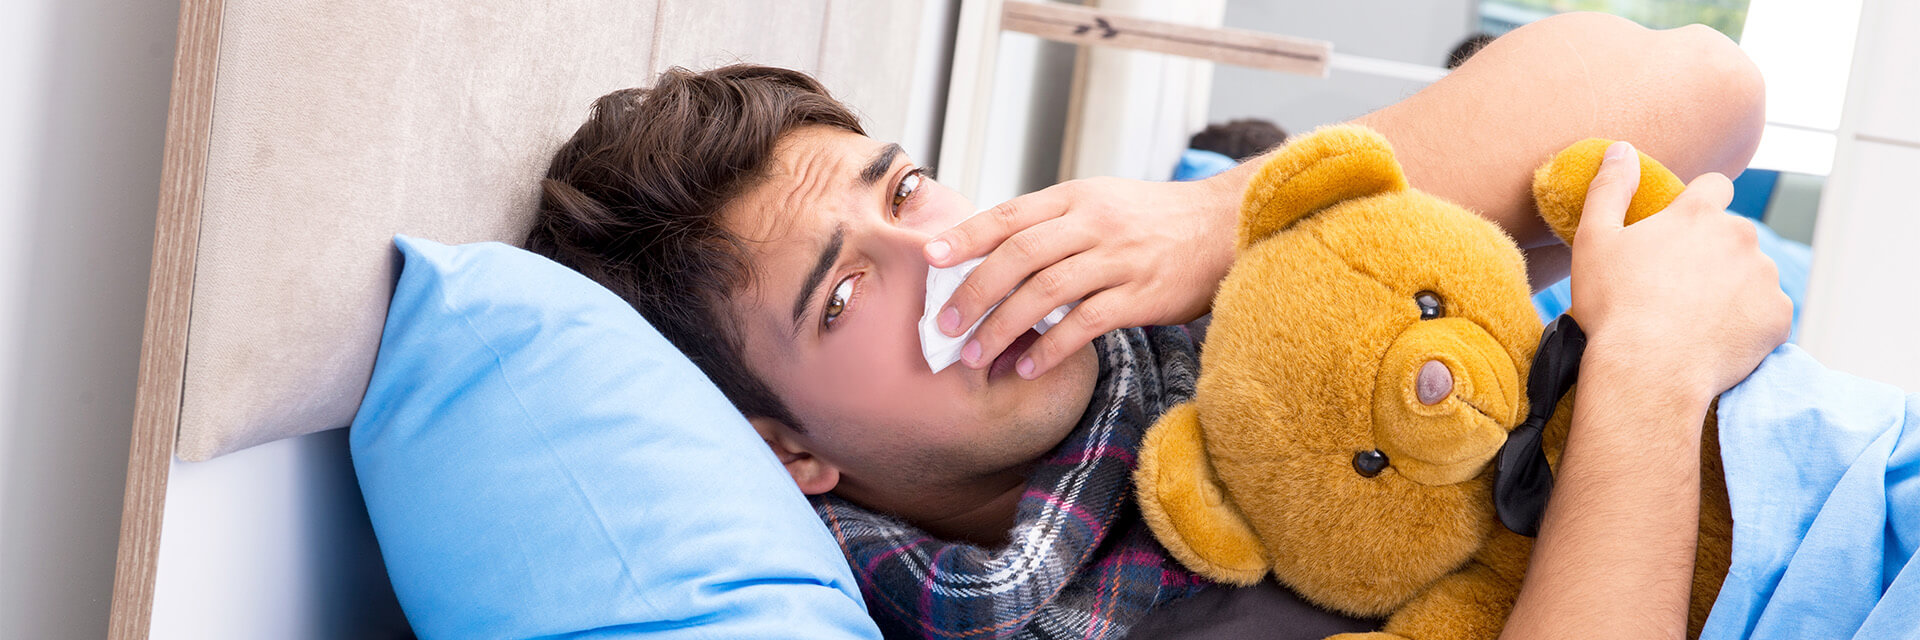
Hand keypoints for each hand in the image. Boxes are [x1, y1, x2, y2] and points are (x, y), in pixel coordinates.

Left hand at [924, 176, 1236, 377]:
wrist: (1225, 225)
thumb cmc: (1154, 220)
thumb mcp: (1102, 203)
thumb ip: (1053, 224)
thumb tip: (993, 251)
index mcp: (1076, 198)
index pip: (1010, 215)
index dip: (966, 237)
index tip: (931, 258)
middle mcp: (1093, 223)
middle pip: (1019, 255)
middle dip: (974, 292)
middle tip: (943, 325)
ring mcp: (1118, 258)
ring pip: (1046, 291)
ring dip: (1003, 327)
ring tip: (974, 355)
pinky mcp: (1142, 295)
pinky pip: (1086, 323)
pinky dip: (1050, 348)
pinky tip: (1026, 368)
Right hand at [1568, 141, 1790, 399]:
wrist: (1648, 372)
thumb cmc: (1613, 307)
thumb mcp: (1593, 241)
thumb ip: (1610, 188)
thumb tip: (1622, 149)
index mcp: (1698, 214)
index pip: (1714, 187)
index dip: (1699, 206)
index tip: (1681, 232)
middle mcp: (1740, 236)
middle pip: (1733, 235)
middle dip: (1713, 254)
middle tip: (1677, 289)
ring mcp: (1765, 276)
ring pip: (1752, 274)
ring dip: (1732, 288)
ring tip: (1695, 319)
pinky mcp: (1779, 315)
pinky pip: (1767, 312)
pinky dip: (1748, 323)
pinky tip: (1716, 339)